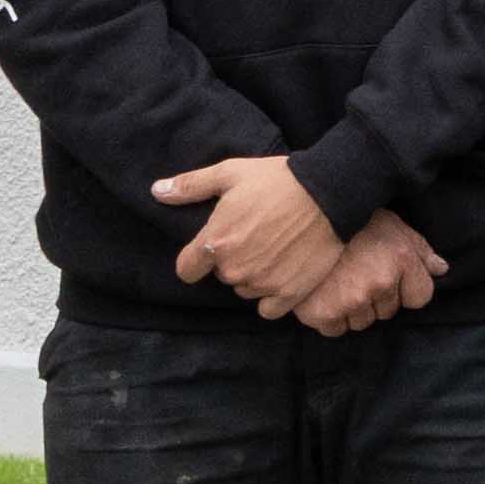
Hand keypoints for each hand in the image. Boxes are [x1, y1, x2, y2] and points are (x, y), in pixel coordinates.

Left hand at [155, 149, 346, 310]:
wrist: (328, 194)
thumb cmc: (277, 180)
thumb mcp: (230, 173)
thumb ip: (191, 186)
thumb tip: (156, 192)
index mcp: (215, 242)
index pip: (186, 270)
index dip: (195, 260)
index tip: (210, 249)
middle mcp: (235, 269)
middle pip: (222, 277)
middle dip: (232, 261)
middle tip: (254, 236)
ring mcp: (262, 284)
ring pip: (245, 291)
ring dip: (254, 276)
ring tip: (274, 250)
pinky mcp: (289, 294)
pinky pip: (268, 309)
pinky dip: (273, 296)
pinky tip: (284, 273)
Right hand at [286, 210, 444, 337]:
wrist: (302, 216)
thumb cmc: (351, 220)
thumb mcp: (392, 224)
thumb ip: (419, 249)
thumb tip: (440, 269)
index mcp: (401, 260)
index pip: (420, 297)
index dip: (405, 287)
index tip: (387, 273)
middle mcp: (380, 284)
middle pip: (389, 311)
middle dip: (377, 297)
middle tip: (357, 272)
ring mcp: (351, 300)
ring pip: (362, 322)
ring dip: (353, 309)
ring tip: (339, 281)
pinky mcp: (322, 313)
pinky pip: (335, 329)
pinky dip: (329, 317)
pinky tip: (323, 294)